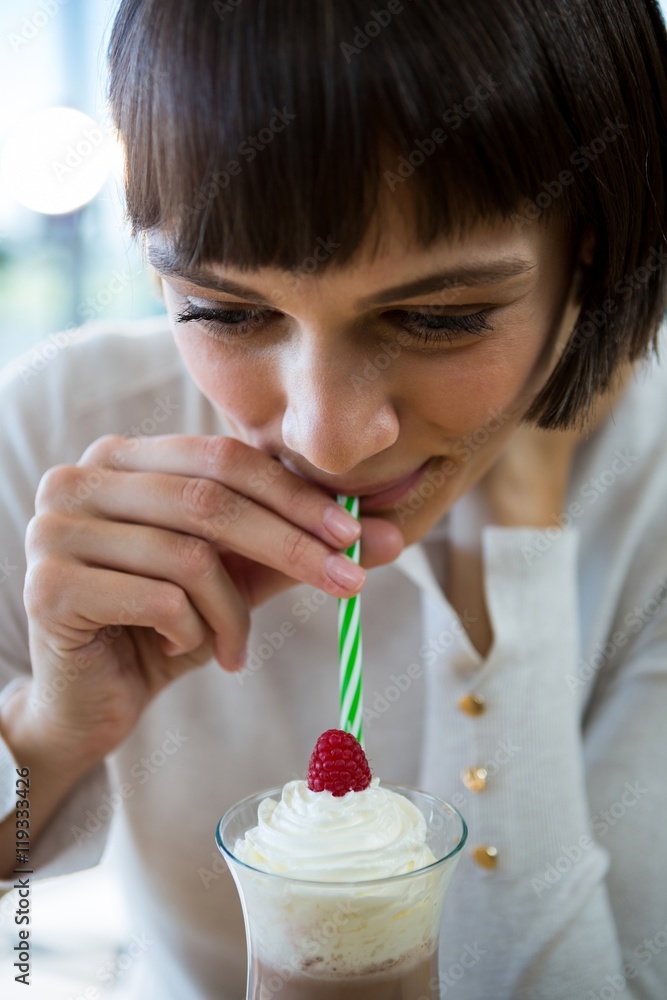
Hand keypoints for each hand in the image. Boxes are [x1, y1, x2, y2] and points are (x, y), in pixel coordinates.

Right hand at [18, 435, 403, 767]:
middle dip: (292, 543)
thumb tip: (389, 535)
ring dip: (232, 612)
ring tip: (235, 647)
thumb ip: (296, 549)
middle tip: (347, 581)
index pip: (222, 457)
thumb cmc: (164, 626)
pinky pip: (157, 599)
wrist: (92, 697)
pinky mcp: (48, 587)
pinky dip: (192, 633)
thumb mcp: (235, 579)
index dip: (293, 493)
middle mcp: (79, 479)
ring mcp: (55, 530)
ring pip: (188, 554)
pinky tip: (185, 649)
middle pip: (210, 498)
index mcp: (124, 458)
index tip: (354, 533)